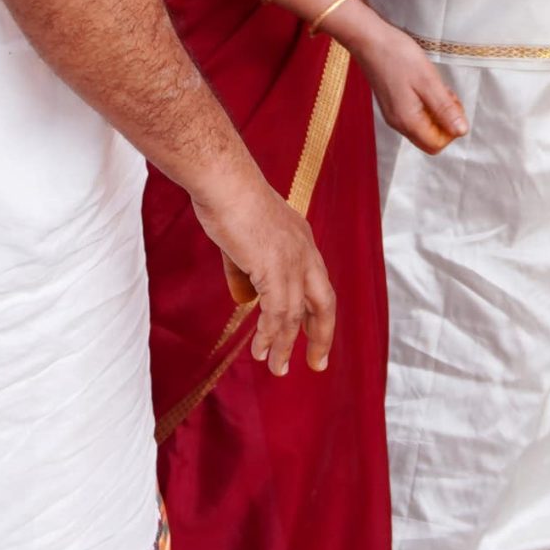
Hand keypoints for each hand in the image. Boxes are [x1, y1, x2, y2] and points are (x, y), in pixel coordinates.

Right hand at [188, 160, 335, 375]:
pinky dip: (270, 334)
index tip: (312, 335)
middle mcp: (305, 252)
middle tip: (317, 363)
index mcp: (302, 241)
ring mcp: (292, 261)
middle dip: (321, 336)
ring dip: (285, 345)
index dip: (316, 313)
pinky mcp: (274, 269)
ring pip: (295, 315)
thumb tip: (245, 298)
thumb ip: (249, 270)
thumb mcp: (246, 239)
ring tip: (276, 368)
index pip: (318, 284)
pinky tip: (262, 349)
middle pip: (324, 304)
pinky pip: (276, 312)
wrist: (225, 182)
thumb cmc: (229, 200)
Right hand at [354, 16, 467, 156]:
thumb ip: (445, 109)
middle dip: (444, 121)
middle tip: (446, 94)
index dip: (450, 129)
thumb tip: (461, 131)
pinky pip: (414, 114)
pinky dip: (425, 104)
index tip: (452, 105)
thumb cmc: (398, 57)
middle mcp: (398, 123)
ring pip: (423, 126)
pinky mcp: (392, 104)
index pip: (436, 145)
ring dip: (436, 111)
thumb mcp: (428, 81)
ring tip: (435, 86)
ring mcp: (393, 114)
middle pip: (429, 138)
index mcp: (407, 121)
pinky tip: (425, 84)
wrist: (370, 40)